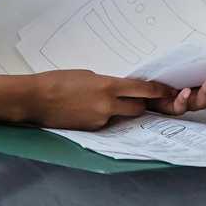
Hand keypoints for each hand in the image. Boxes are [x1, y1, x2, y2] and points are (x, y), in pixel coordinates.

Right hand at [27, 70, 176, 130]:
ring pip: (120, 117)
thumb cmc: (58, 81)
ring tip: (102, 103)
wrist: (37, 98)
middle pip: (138, 108)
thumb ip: (106, 83)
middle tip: (140, 99)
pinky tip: (87, 111)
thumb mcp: (87, 76)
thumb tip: (118, 89)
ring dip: (120, 112)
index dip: (158, 91)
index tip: (169, 91)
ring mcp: (100, 120)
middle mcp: (108, 105)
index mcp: (108, 86)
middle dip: (141, 105)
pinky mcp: (92, 130)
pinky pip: (105, 124)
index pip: (142, 90)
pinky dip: (102, 117)